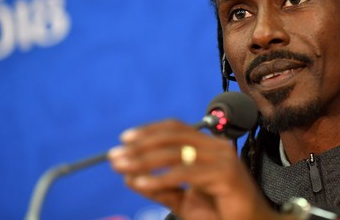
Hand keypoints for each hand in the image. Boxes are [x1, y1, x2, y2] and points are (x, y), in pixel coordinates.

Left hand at [108, 119, 281, 219]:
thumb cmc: (221, 214)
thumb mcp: (183, 200)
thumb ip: (159, 188)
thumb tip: (128, 176)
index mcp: (209, 146)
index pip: (175, 128)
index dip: (148, 130)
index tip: (124, 139)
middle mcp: (217, 146)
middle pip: (172, 137)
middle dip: (139, 146)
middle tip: (114, 156)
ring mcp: (223, 158)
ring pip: (175, 152)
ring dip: (143, 159)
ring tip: (122, 167)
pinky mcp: (225, 174)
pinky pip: (184, 173)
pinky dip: (159, 178)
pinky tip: (140, 183)